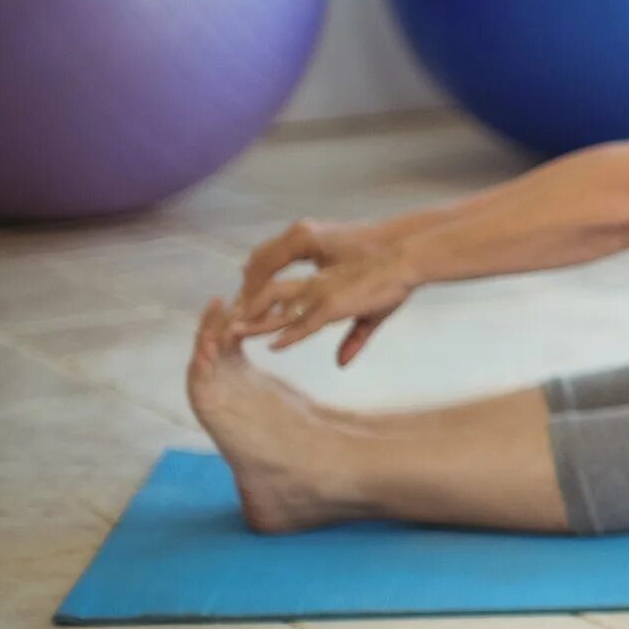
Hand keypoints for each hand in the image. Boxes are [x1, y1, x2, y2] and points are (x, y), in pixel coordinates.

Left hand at [231, 218, 417, 363]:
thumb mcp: (370, 315)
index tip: (240, 320)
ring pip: (278, 310)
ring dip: (255, 323)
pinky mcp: (333, 305)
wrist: (404, 263)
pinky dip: (287, 335)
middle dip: (245, 313)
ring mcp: (320, 294)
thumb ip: (353, 339)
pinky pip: (304, 324)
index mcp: (319, 283)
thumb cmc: (391, 283)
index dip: (258, 307)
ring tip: (233, 335)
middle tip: (224, 328)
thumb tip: (340, 364)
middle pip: (267, 297)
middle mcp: (313, 286)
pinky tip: (272, 345)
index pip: (278, 294)